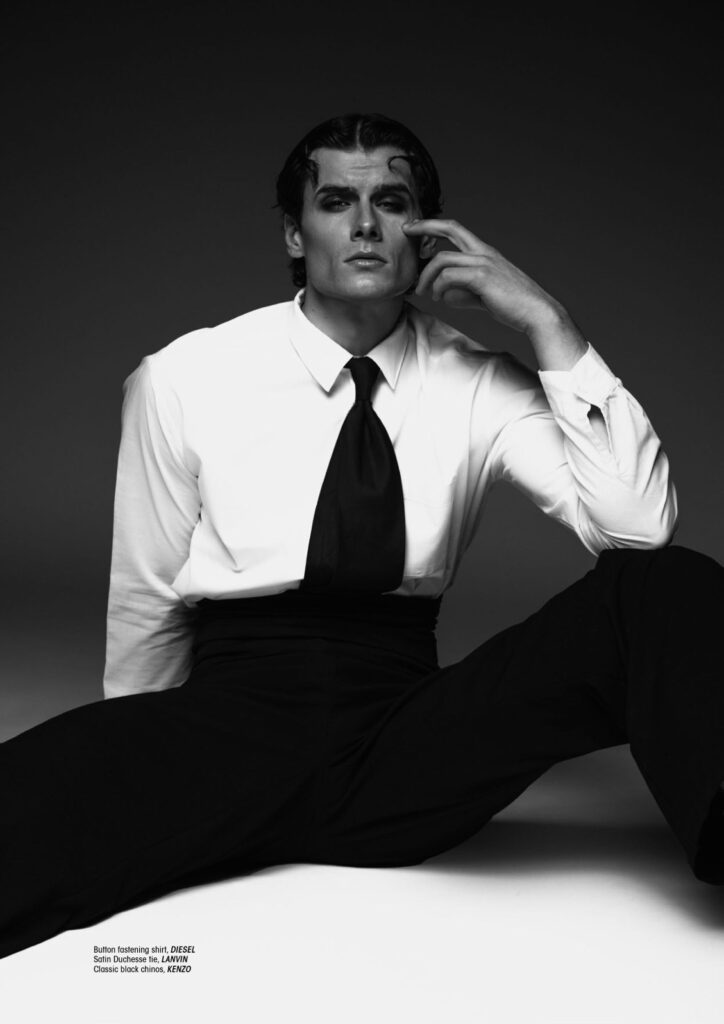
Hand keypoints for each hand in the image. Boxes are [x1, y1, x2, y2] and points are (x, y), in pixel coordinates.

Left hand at [403, 218, 561, 336]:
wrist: (536, 312)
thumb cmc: (512, 306)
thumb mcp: (483, 295)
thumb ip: (463, 292)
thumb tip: (444, 296)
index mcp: (485, 253)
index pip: (456, 230)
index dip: (434, 225)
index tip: (415, 227)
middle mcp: (484, 252)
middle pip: (450, 228)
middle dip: (424, 226)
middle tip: (405, 232)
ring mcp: (484, 262)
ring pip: (443, 259)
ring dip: (427, 276)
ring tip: (423, 292)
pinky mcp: (482, 277)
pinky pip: (449, 277)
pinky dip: (439, 288)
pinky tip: (439, 299)